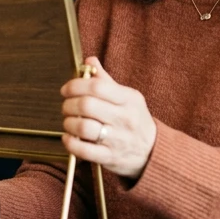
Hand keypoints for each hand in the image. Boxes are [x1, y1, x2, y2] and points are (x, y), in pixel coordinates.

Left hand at [61, 56, 157, 180]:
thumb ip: (106, 80)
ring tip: (68, 121)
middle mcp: (123, 119)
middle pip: (87, 106)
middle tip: (66, 106)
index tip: (66, 90)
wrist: (153, 152)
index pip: (97, 87)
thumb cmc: (135, 120)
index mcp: (128, 99)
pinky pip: (84, 151)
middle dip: (69, 104)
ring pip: (83, 128)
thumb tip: (89, 61)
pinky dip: (70, 143)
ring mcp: (117, 140)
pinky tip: (68, 138)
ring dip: (69, 123)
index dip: (75, 85)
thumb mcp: (128, 97)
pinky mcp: (110, 158)